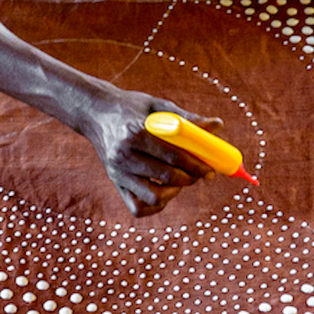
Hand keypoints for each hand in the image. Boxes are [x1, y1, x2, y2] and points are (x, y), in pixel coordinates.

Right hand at [79, 87, 224, 217]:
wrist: (95, 113)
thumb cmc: (131, 108)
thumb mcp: (157, 107)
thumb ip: (186, 118)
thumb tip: (217, 125)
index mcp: (135, 132)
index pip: (173, 156)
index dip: (197, 165)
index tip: (211, 168)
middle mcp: (123, 155)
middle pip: (167, 176)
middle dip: (191, 178)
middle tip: (202, 174)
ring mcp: (117, 172)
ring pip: (154, 196)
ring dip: (174, 192)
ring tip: (181, 180)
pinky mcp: (115, 183)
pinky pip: (138, 207)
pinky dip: (156, 204)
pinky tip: (164, 190)